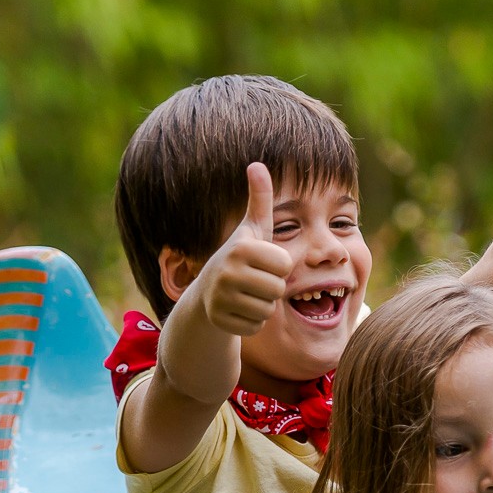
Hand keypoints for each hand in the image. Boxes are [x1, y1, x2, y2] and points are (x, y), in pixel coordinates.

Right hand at [198, 162, 293, 335]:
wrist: (206, 291)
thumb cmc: (239, 256)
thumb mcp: (251, 229)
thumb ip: (259, 199)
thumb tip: (257, 164)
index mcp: (241, 248)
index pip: (285, 265)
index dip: (278, 265)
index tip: (261, 262)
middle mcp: (228, 272)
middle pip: (278, 289)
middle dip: (271, 287)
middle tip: (254, 280)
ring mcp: (221, 299)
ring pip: (267, 311)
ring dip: (262, 305)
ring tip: (246, 294)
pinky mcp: (220, 322)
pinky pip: (255, 327)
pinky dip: (251, 322)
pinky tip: (238, 309)